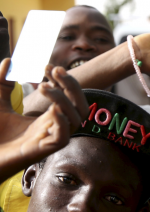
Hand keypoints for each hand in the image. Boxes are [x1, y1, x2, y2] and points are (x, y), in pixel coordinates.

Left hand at [0, 60, 87, 180]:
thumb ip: (3, 82)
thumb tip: (9, 60)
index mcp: (47, 118)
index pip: (69, 97)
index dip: (63, 80)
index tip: (48, 66)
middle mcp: (53, 127)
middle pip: (80, 106)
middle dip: (72, 85)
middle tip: (55, 70)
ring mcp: (50, 139)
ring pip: (75, 120)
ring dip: (64, 99)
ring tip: (43, 86)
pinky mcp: (43, 151)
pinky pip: (63, 138)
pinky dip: (62, 122)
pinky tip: (52, 110)